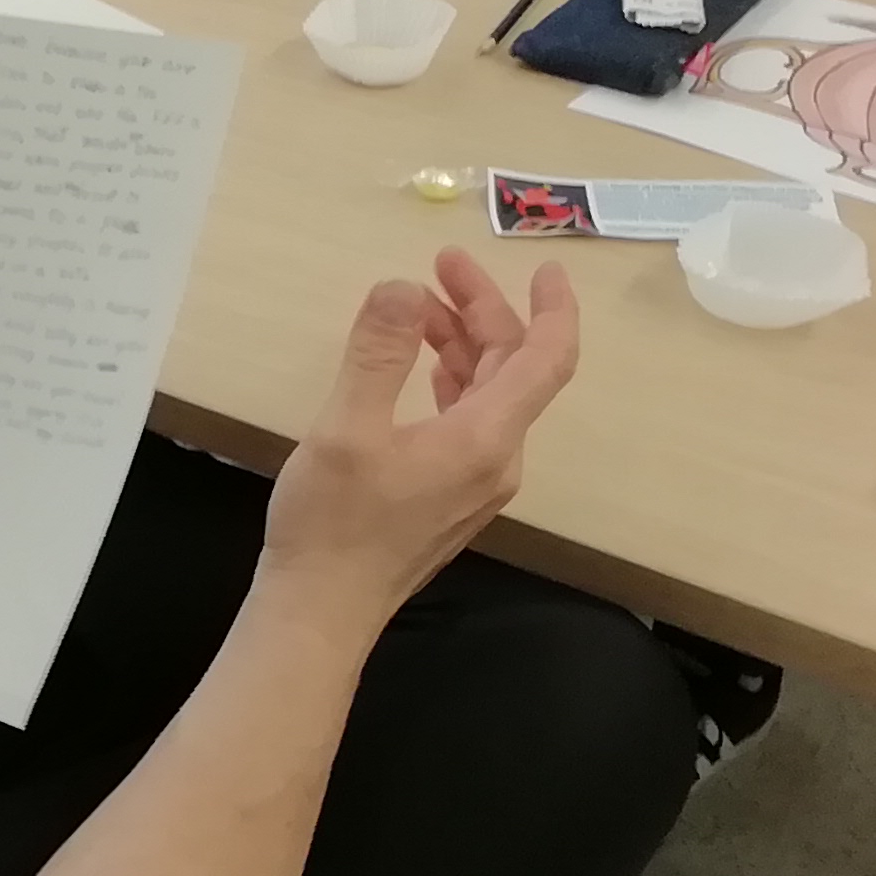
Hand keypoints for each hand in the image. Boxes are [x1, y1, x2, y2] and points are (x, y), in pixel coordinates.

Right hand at [260, 250, 578, 628]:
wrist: (321, 610)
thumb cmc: (333, 523)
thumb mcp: (345, 428)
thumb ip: (376, 353)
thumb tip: (401, 286)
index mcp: (484, 438)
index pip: (546, 358)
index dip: (554, 307)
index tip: (546, 265)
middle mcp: (496, 460)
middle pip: (513, 369)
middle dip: (482, 310)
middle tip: (437, 267)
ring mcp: (476, 484)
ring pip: (490, 395)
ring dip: (462, 344)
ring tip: (416, 310)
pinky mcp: (449, 498)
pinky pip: (469, 422)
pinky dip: (450, 380)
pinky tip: (417, 371)